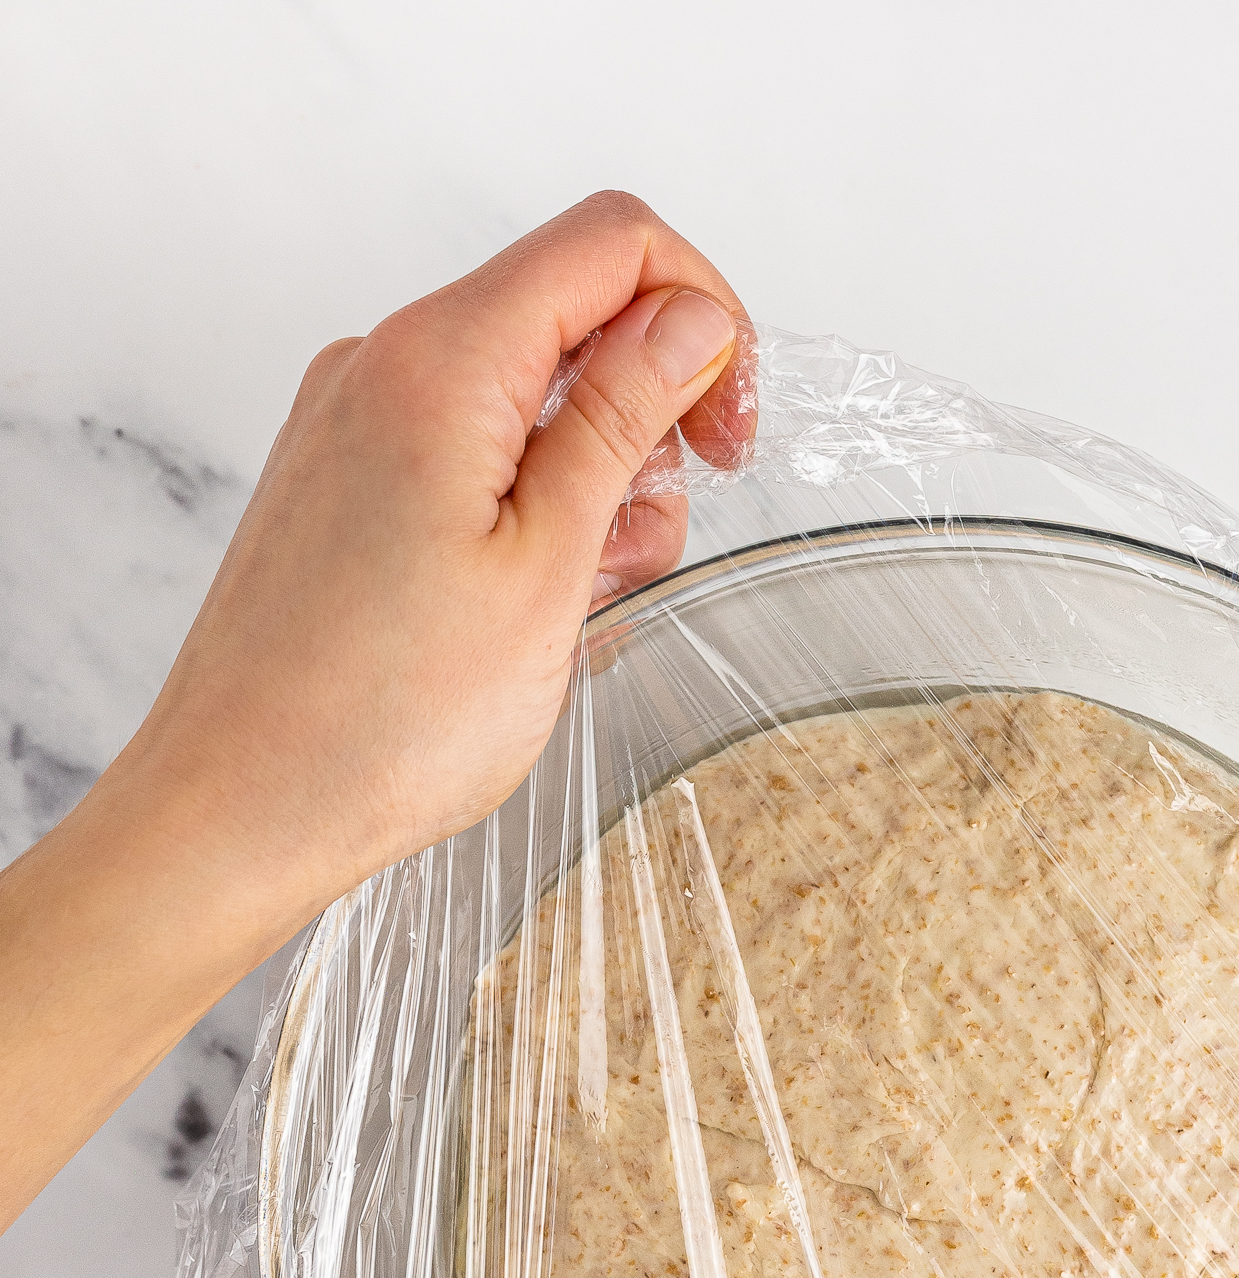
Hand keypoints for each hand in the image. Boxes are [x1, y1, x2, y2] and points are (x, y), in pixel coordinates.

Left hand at [0, 193, 748, 1229]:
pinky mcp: (344, 479)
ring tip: (583, 600)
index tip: (732, 426)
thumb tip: (687, 320)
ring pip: (528, 392)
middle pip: (572, 313)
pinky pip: (471, 448)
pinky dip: (530, 507)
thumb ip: (622, 421)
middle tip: (656, 541)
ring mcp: (356, 419)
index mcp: (442, 360)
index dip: (703, 313)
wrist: (240, 808)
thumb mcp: (548, 566)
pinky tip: (531, 607)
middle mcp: (384, 362)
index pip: (613, 242)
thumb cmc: (381, 721)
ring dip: (593, 479)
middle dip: (650, 414)